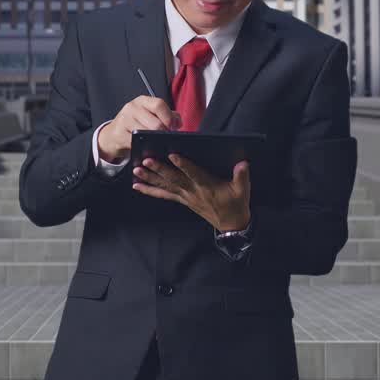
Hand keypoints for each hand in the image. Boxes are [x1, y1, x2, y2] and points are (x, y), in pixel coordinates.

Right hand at [97, 96, 180, 161]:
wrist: (113, 134)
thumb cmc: (135, 123)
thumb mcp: (150, 115)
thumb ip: (167, 116)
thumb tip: (178, 122)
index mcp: (142, 101)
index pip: (159, 104)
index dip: (169, 118)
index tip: (173, 127)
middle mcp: (132, 107)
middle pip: (156, 123)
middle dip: (163, 133)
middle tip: (165, 138)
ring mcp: (124, 120)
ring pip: (147, 133)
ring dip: (154, 141)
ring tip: (156, 142)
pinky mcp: (119, 134)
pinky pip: (136, 143)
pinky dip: (143, 147)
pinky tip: (145, 147)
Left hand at [132, 154, 251, 231]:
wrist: (231, 224)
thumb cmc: (236, 204)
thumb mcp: (242, 190)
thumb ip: (242, 175)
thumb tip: (242, 162)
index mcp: (207, 186)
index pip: (193, 173)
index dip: (183, 164)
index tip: (172, 154)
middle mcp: (193, 191)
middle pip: (174, 179)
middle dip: (159, 169)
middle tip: (145, 161)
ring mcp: (186, 196)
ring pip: (165, 186)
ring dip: (150, 178)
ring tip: (136, 171)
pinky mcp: (182, 200)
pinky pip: (163, 195)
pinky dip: (150, 190)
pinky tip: (137, 186)